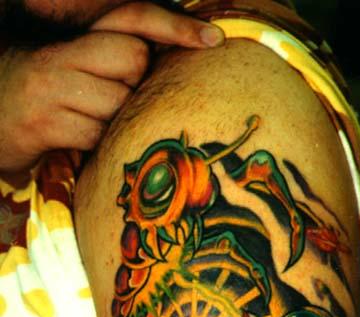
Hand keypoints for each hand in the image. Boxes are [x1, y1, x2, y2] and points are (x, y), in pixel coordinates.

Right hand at [0, 2, 223, 177]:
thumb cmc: (36, 97)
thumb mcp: (68, 67)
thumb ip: (107, 58)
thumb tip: (158, 61)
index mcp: (67, 37)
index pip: (129, 18)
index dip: (173, 26)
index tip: (212, 38)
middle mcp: (58, 57)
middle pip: (132, 59)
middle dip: (134, 82)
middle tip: (109, 95)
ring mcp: (50, 89)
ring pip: (118, 102)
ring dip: (115, 119)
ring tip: (87, 117)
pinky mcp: (44, 124)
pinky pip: (98, 134)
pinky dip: (99, 143)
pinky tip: (78, 139)